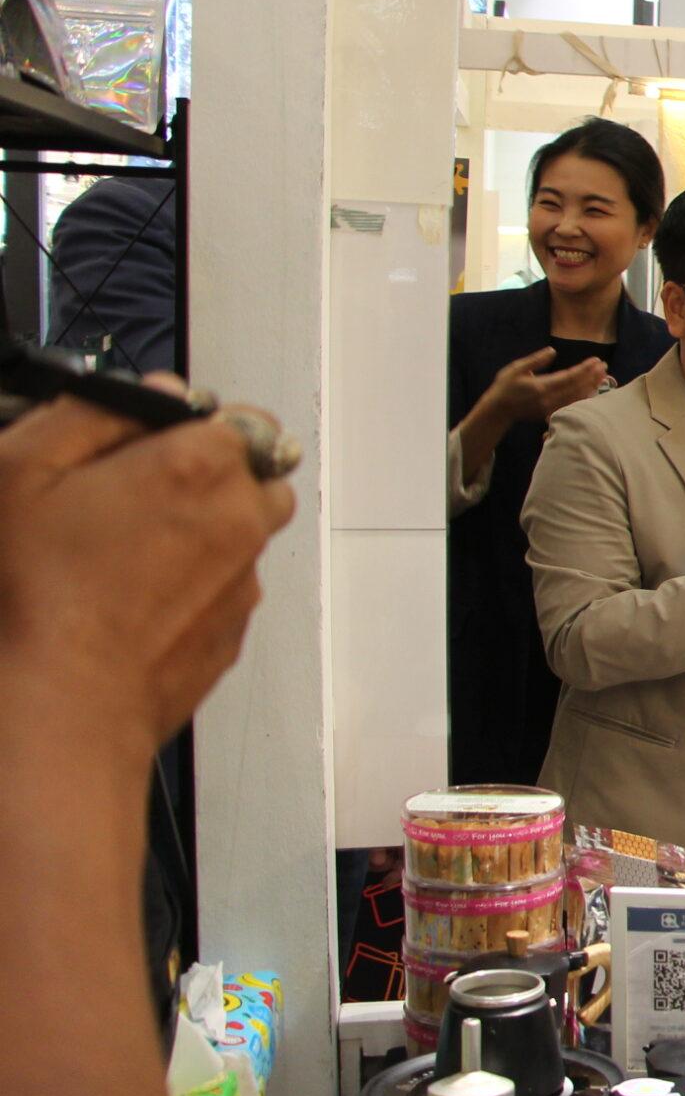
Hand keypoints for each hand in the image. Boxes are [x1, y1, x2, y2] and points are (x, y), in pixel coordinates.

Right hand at [0, 383, 295, 762]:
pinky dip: (191, 583)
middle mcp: (241, 520)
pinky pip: (223, 586)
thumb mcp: (23, 469)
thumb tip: (148, 390)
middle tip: (128, 496)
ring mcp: (243, 579)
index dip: (179, 426)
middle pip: (250, 472)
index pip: (231, 415)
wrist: (57, 705)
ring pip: (239, 531)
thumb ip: (93, 410)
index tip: (138, 444)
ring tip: (121, 553)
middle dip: (201, 475)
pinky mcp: (231, 630)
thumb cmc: (34, 597)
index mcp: (201, 467)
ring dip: (199, 529)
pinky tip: (127, 599)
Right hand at [477, 346, 609, 427]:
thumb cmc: (505, 386)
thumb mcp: (517, 368)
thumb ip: (536, 360)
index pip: (570, 376)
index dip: (585, 369)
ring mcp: (551, 408)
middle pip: (577, 387)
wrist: (498, 410)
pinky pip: (571, 405)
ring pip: (576, 397)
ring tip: (603, 376)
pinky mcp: (550, 413)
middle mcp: (549, 399)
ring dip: (591, 386)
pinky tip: (591, 391)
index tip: (596, 360)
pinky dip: (583, 397)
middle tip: (604, 365)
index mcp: (542, 386)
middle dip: (592, 376)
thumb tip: (553, 350)